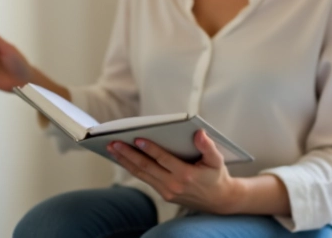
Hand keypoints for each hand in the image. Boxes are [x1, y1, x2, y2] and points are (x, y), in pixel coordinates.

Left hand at [107, 130, 240, 214]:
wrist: (219, 201)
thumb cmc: (216, 176)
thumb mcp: (217, 160)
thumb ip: (208, 146)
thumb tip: (198, 132)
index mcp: (186, 175)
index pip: (163, 159)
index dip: (150, 149)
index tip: (137, 138)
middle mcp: (174, 185)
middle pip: (146, 167)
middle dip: (128, 154)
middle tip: (114, 142)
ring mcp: (167, 191)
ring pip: (141, 174)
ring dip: (125, 161)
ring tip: (112, 148)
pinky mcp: (164, 194)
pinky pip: (145, 179)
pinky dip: (132, 168)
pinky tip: (123, 158)